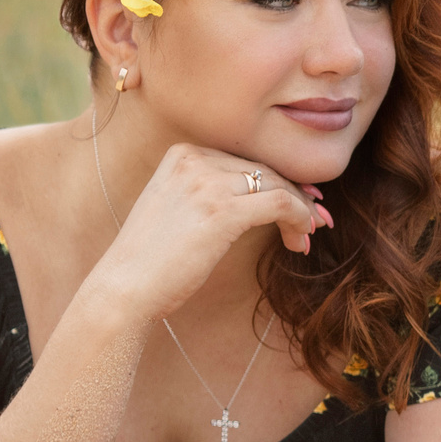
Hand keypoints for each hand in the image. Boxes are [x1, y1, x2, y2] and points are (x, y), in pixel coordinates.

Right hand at [82, 141, 329, 319]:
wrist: (123, 288)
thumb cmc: (151, 260)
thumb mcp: (178, 210)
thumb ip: (211, 193)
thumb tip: (262, 196)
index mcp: (182, 154)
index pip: (245, 160)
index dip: (279, 179)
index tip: (301, 200)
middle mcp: (194, 159)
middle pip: (265, 169)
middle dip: (297, 194)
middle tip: (317, 219)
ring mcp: (208, 182)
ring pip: (278, 184)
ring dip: (301, 211)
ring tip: (309, 235)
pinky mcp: (223, 210)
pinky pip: (280, 203)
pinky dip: (298, 218)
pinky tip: (300, 239)